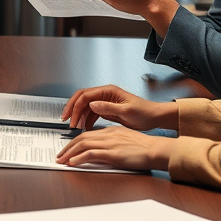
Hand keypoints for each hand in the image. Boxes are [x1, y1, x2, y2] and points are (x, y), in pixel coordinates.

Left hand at [55, 126, 174, 170]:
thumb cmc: (145, 148)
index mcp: (110, 131)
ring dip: (69, 153)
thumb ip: (113, 143)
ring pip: (83, 145)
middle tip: (59, 156)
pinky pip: (90, 154)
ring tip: (62, 160)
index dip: (75, 142)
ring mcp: (109, 143)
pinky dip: (79, 158)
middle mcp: (107, 135)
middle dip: (67, 147)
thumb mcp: (125, 140)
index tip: (68, 149)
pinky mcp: (112, 153)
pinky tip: (73, 163)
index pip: (87, 135)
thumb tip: (102, 151)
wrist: (156, 149)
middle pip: (81, 138)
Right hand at [61, 84, 177, 130]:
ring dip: (79, 116)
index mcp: (108, 91)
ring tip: (75, 128)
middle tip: (66, 120)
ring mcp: (105, 102)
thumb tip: (91, 104)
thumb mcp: (126, 110)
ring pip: (86, 107)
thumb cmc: (144, 112)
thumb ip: (108, 107)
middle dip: (72, 109)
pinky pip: (92, 114)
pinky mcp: (107, 110)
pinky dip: (86, 121)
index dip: (75, 106)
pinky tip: (84, 128)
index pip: (85, 95)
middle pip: (82, 99)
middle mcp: (105, 94)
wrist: (154, 117)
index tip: (69, 117)